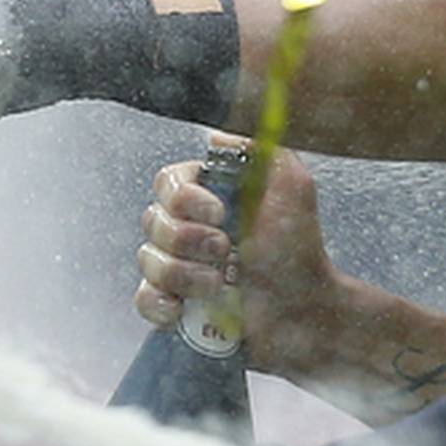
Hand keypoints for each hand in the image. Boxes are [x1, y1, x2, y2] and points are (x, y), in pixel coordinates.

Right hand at [135, 144, 337, 385]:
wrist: (302, 310)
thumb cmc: (298, 249)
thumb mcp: (291, 187)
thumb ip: (261, 152)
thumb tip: (216, 135)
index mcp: (210, 194)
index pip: (168, 182)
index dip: (185, 199)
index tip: (219, 213)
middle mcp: (188, 225)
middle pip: (153, 221)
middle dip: (189, 240)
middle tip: (226, 252)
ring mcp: (178, 265)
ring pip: (148, 260)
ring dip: (185, 274)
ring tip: (221, 284)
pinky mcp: (174, 304)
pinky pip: (143, 298)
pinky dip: (160, 304)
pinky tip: (183, 309)